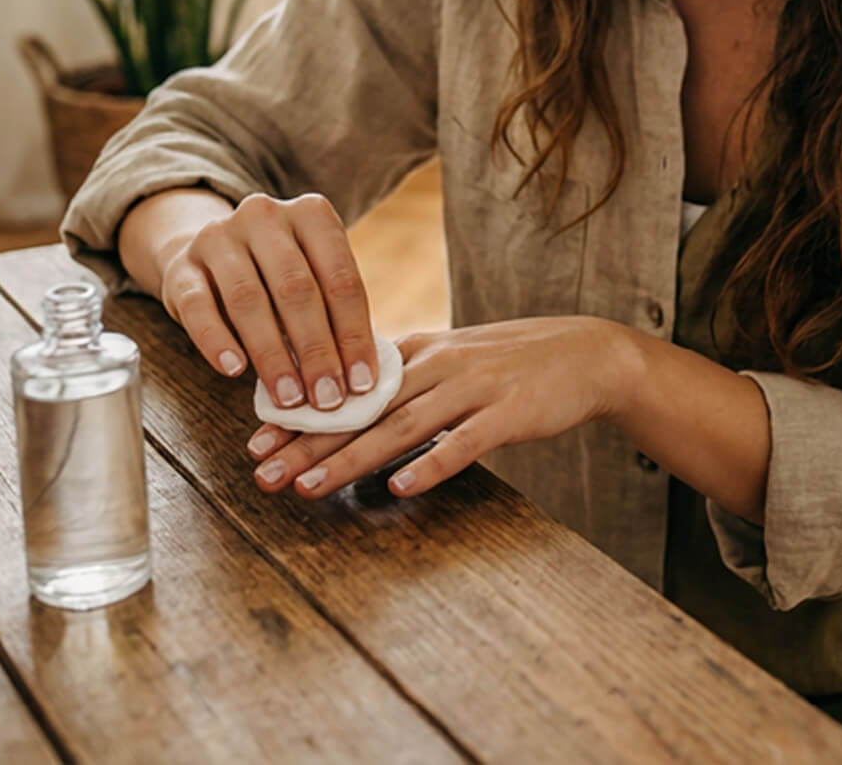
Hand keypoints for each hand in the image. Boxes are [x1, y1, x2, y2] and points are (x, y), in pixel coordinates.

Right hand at [158, 192, 378, 412]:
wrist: (206, 252)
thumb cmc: (276, 276)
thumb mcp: (312, 278)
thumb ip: (333, 316)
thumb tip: (358, 378)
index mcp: (311, 214)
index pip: (340, 278)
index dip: (353, 334)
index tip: (362, 382)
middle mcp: (265, 216)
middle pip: (296, 288)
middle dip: (316, 350)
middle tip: (328, 398)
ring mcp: (219, 237)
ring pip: (248, 299)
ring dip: (272, 354)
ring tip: (289, 396)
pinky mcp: (182, 266)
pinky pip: (197, 306)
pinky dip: (217, 341)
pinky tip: (235, 370)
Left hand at [244, 316, 638, 499]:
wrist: (585, 354)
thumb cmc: (511, 363)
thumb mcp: (451, 357)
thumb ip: (404, 378)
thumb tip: (353, 405)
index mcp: (417, 352)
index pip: (347, 384)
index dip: (301, 412)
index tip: (257, 440)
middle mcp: (436, 366)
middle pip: (363, 409)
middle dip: (308, 443)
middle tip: (263, 472)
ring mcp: (472, 389)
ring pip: (400, 427)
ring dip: (351, 459)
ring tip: (309, 486)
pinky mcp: (507, 415)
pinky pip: (464, 443)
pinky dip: (431, 465)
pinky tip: (401, 489)